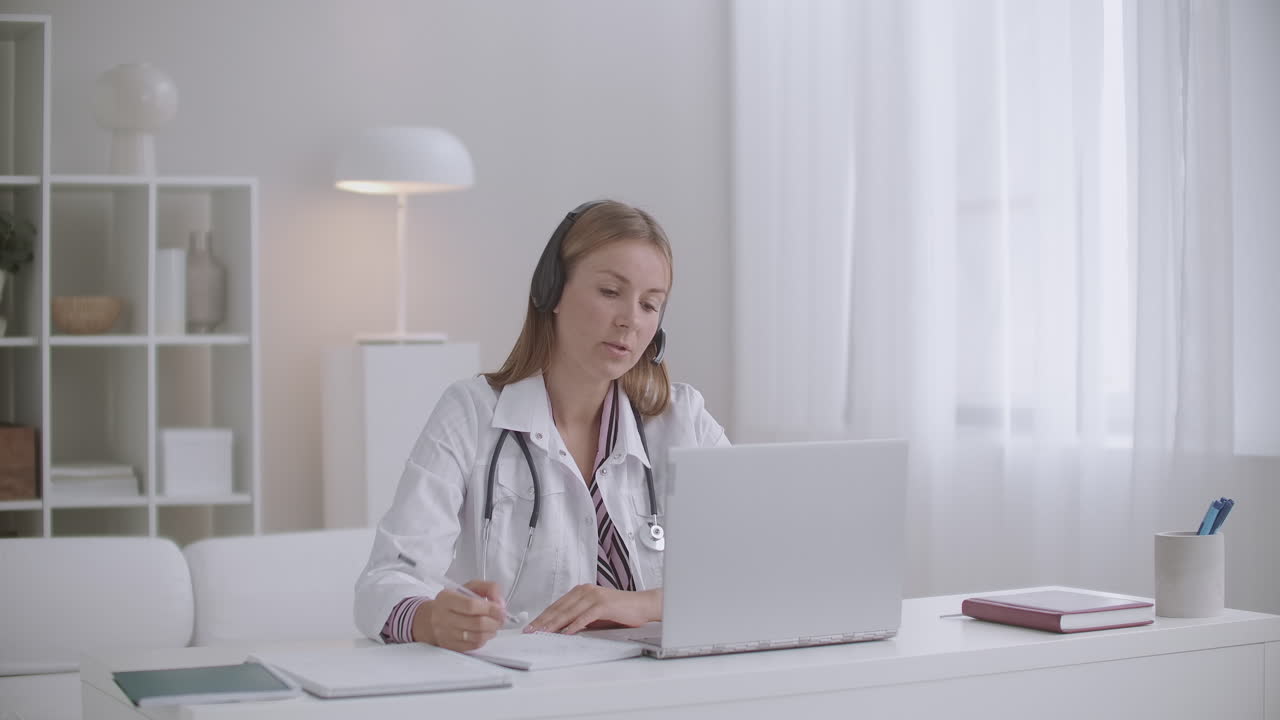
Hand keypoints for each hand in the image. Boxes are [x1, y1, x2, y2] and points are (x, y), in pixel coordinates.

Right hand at [412, 580, 505, 650]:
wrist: (429, 620)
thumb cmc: (452, 602)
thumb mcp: (468, 587)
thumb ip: (488, 588)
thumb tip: (500, 601)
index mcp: (447, 599)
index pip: (471, 605)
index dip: (490, 609)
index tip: (501, 609)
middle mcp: (444, 617)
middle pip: (476, 623)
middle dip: (495, 621)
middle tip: (501, 618)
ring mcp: (446, 634)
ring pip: (477, 636)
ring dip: (491, 631)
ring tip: (494, 625)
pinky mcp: (450, 646)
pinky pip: (473, 646)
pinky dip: (484, 639)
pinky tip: (485, 633)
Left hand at [525, 585, 661, 634]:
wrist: (642, 605)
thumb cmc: (620, 610)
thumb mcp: (594, 614)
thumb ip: (578, 618)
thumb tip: (561, 629)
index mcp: (582, 591)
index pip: (557, 605)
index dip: (543, 616)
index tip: (532, 626)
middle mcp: (586, 591)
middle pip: (560, 608)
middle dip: (543, 621)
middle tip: (531, 631)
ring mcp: (594, 596)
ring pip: (569, 612)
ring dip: (554, 624)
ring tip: (543, 633)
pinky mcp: (603, 604)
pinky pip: (585, 616)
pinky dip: (574, 625)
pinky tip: (566, 632)